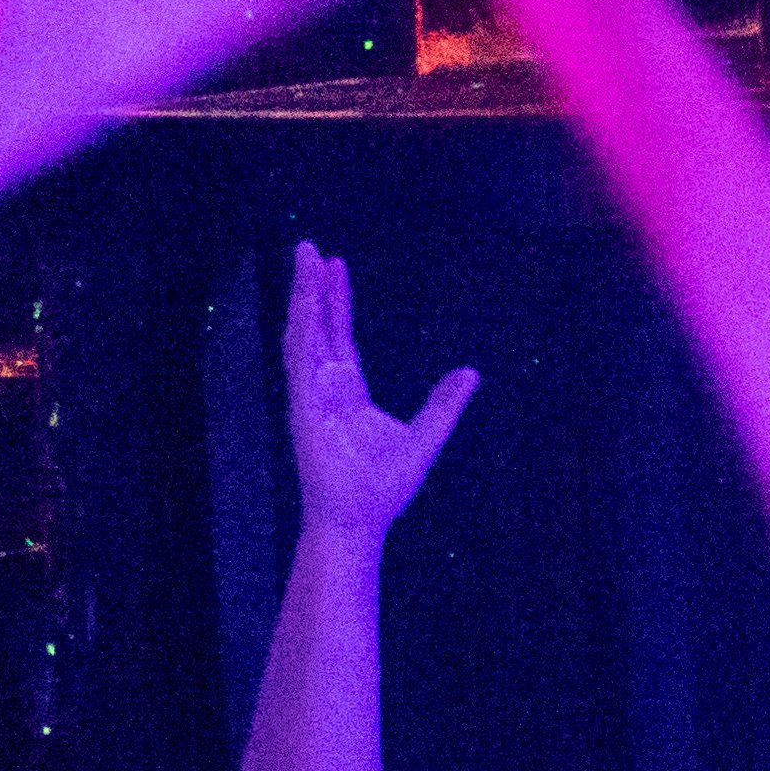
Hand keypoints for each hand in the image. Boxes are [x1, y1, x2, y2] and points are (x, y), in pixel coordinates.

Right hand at [287, 244, 477, 544]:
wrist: (359, 522)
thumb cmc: (383, 489)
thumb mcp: (425, 438)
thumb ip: (444, 405)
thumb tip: (470, 372)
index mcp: (349, 393)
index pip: (341, 337)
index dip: (337, 302)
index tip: (336, 265)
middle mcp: (325, 389)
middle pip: (318, 327)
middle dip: (312, 288)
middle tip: (309, 248)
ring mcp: (310, 398)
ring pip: (303, 337)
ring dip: (302, 300)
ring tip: (303, 262)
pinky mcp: (302, 411)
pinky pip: (299, 365)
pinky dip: (300, 334)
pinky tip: (301, 307)